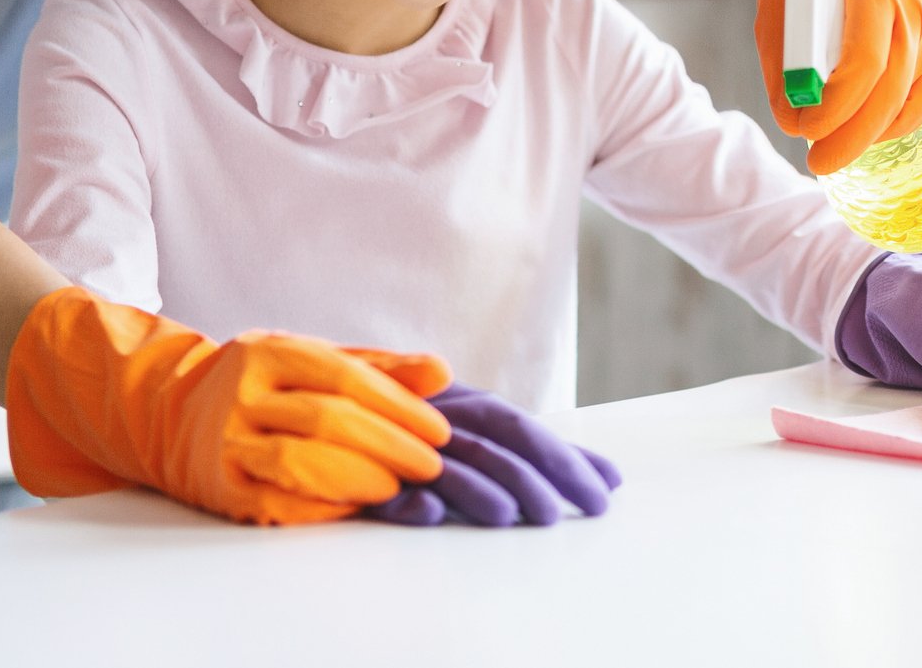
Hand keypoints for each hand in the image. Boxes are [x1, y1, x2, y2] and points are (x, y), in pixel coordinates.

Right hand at [6, 287, 453, 524]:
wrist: (167, 415)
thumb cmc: (262, 389)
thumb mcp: (313, 362)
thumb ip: (379, 368)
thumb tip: (441, 372)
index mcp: (268, 353)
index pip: (343, 377)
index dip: (398, 405)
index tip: (440, 431)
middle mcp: (241, 395)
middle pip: (328, 420)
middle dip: (390, 445)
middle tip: (433, 465)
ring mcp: (226, 443)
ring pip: (300, 462)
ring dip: (360, 478)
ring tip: (399, 486)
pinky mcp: (220, 488)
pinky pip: (279, 502)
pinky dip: (326, 507)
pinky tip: (359, 506)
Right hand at [355, 384, 622, 527]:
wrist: (309, 407)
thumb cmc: (409, 432)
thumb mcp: (473, 434)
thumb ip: (540, 457)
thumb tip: (612, 477)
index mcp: (461, 405)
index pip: (521, 426)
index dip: (565, 455)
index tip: (608, 488)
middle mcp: (435, 417)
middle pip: (495, 437)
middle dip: (544, 470)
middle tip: (583, 507)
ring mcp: (395, 442)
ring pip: (444, 461)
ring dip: (480, 487)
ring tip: (516, 515)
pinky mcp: (352, 472)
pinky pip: (379, 488)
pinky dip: (405, 499)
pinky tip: (431, 513)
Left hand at [738, 0, 921, 174]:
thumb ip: (783, 57)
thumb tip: (793, 120)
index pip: (866, 59)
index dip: (839, 106)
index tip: (807, 132)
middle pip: (893, 84)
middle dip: (855, 134)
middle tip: (819, 164)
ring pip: (914, 92)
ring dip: (876, 130)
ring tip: (837, 148)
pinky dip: (901, 116)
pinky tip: (872, 132)